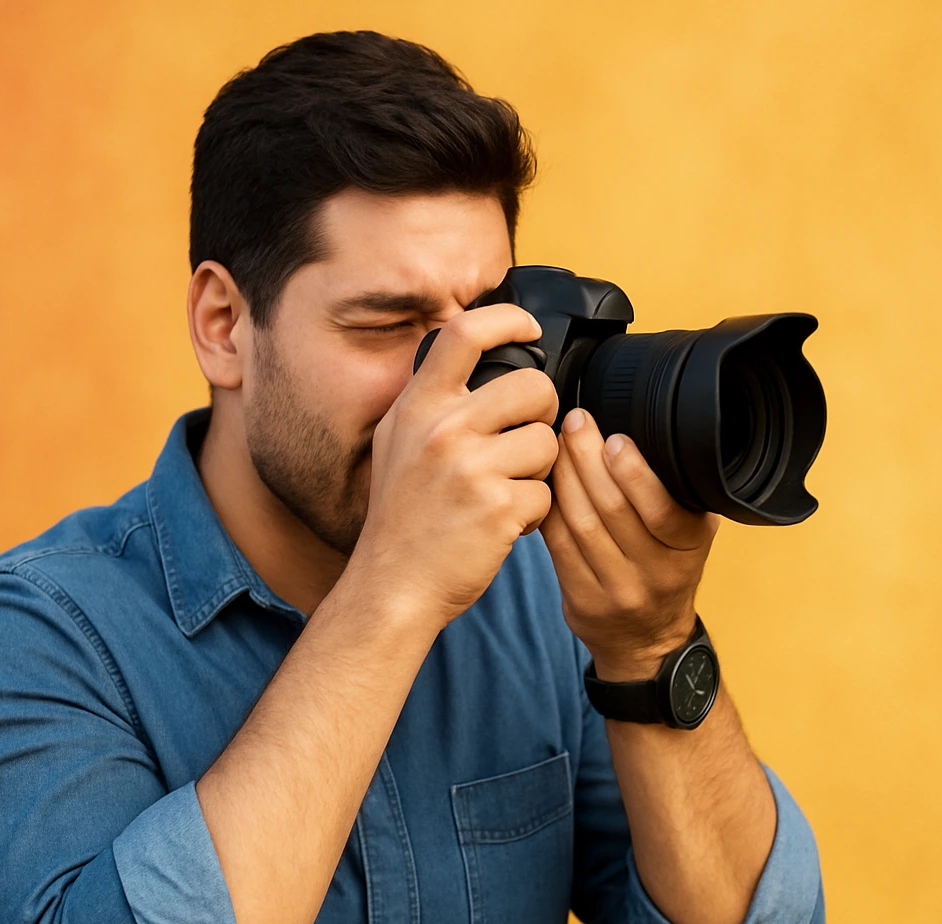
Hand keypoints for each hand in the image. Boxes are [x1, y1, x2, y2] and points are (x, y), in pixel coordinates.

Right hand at [354, 304, 560, 627]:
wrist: (392, 586)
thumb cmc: (402, 519)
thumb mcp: (397, 444)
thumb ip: (432, 404)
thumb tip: (479, 362)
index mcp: (417, 407)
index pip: (464, 333)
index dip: (506, 319)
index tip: (528, 328)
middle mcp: (442, 429)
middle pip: (534, 387)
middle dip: (543, 414)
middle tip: (525, 442)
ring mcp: (471, 467)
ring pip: (548, 442)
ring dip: (539, 470)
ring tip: (506, 491)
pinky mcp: (498, 506)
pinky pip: (546, 493)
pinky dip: (534, 513)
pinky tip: (502, 524)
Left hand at [540, 408, 719, 680]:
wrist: (647, 640)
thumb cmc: (665, 569)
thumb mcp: (690, 534)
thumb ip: (676, 493)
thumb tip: (644, 430)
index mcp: (689, 548)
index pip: (662, 509)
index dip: (634, 471)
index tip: (614, 436)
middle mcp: (658, 573)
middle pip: (613, 509)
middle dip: (588, 459)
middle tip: (575, 423)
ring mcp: (619, 592)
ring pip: (582, 525)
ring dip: (564, 478)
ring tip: (555, 445)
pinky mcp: (584, 602)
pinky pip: (559, 547)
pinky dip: (549, 510)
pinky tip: (544, 484)